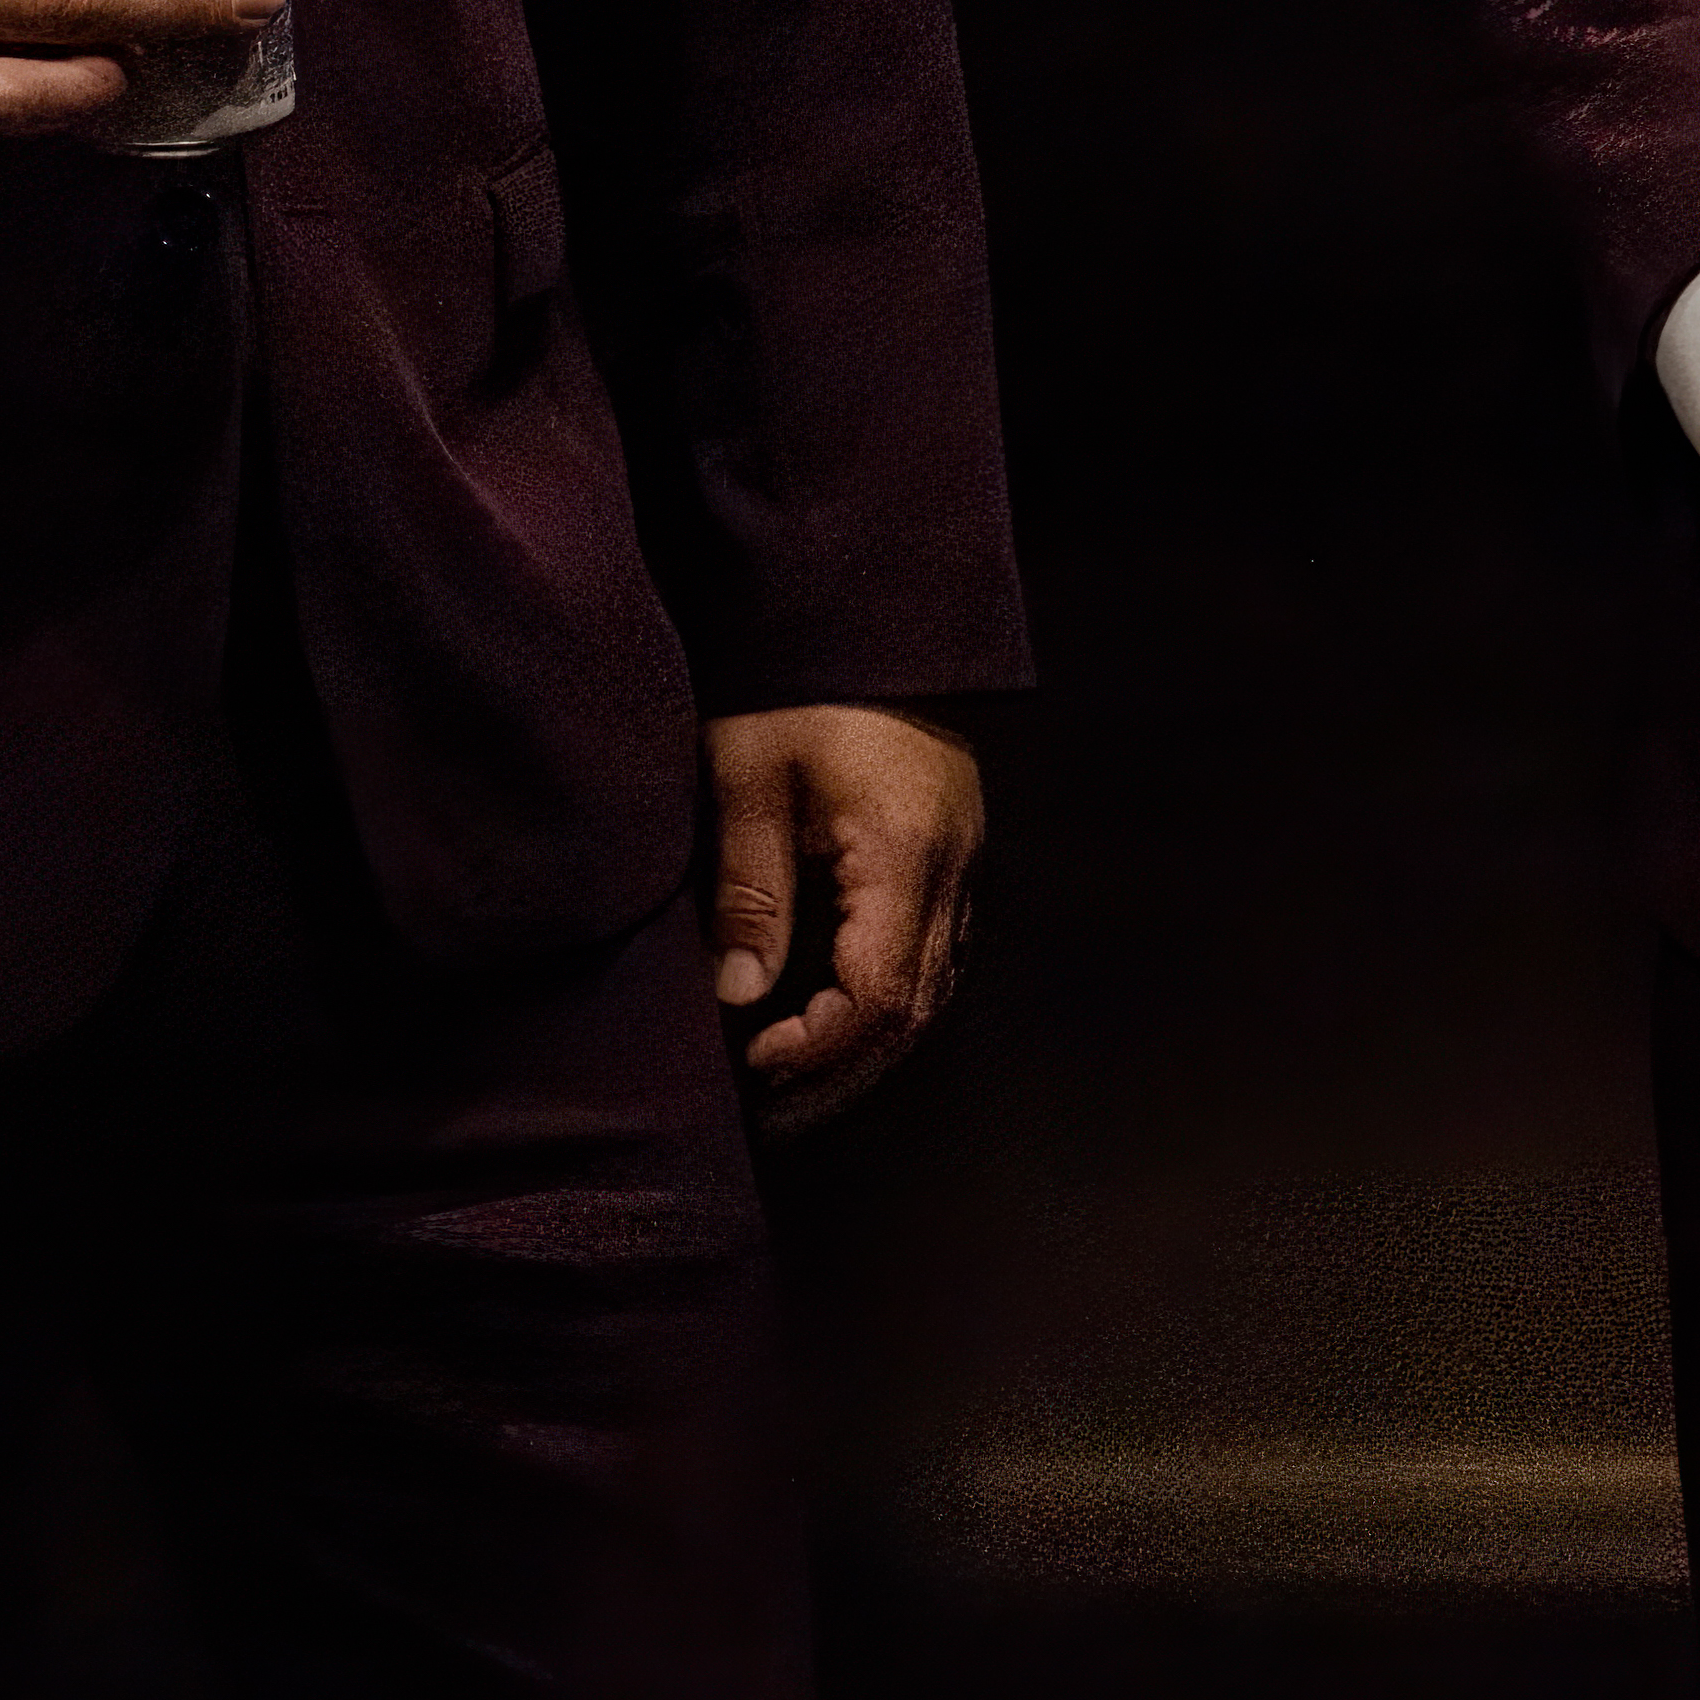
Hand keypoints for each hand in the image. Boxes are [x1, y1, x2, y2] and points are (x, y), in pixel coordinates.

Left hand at [706, 699, 986, 1132]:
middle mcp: (950, 862)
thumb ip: (748, 890)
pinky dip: (891, 993)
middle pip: (917, 1007)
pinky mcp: (952, 841)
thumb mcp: (748, 773)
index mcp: (904, 849)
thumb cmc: (798, 676)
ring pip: (935, 983)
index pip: (877, 994)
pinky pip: (937, 945)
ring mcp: (961, 853)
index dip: (818, 1046)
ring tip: (798, 1068)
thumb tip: (739, 991)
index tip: (756, 1056)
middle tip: (772, 1097)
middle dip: (845, 1066)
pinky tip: (839, 1004)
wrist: (862, 602)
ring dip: (870, 1039)